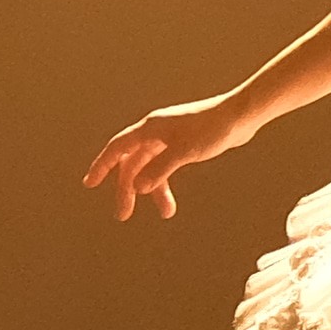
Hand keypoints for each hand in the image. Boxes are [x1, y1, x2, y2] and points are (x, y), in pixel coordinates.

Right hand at [83, 91, 268, 220]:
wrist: (240, 116)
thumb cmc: (213, 128)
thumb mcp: (185, 151)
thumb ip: (160, 170)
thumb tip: (139, 188)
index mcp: (150, 128)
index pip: (118, 148)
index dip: (102, 165)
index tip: (90, 183)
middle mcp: (155, 132)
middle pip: (132, 163)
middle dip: (127, 189)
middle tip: (123, 213)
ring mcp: (169, 138)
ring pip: (150, 168)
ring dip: (153, 191)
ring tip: (166, 212)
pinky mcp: (183, 145)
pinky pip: (164, 167)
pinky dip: (165, 183)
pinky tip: (171, 198)